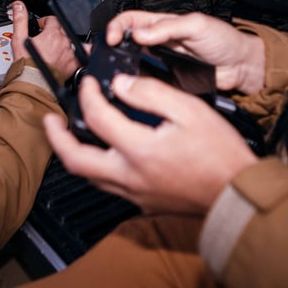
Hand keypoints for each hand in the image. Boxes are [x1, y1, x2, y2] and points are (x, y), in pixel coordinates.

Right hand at [9, 2, 80, 78]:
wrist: (34, 83)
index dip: (45, 21)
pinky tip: (66, 58)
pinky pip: (79, 56)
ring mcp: (70, 53)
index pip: (53, 19)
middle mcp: (64, 42)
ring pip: (69, 42)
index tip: (40, 25)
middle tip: (44, 38)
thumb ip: (20, 19)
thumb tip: (19, 6)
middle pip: (62, 30)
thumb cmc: (27, 64)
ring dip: (62, 43)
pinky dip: (74, 56)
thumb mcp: (19, 38)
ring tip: (52, 49)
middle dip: (53, 31)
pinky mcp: (74, 65)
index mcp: (52, 33)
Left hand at [44, 74, 258, 214]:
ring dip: (75, 155)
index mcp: (139, 150)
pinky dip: (98, 168)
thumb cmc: (221, 153)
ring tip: (71, 136)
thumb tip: (121, 83)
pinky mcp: (144, 204)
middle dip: (56, 138)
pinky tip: (105, 155)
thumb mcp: (190, 110)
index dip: (88, 95)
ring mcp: (135, 194)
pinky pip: (109, 187)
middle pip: (76, 160)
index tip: (89, 84)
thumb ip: (151, 93)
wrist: (237, 194)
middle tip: (50, 121)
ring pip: (90, 177)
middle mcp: (130, 176)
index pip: (98, 117)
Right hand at [106, 10, 264, 94]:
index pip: (131, 20)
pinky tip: (128, 86)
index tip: (112, 39)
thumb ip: (168, 28)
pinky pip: (146, 81)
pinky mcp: (167, 80)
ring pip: (132, 61)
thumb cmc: (224, 40)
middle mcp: (158, 41)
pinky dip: (134, 84)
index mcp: (162, 23)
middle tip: (101, 56)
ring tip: (110, 71)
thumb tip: (141, 32)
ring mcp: (161, 61)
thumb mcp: (197, 26)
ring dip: (119, 65)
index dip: (117, 27)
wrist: (241, 66)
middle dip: (110, 46)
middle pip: (126, 41)